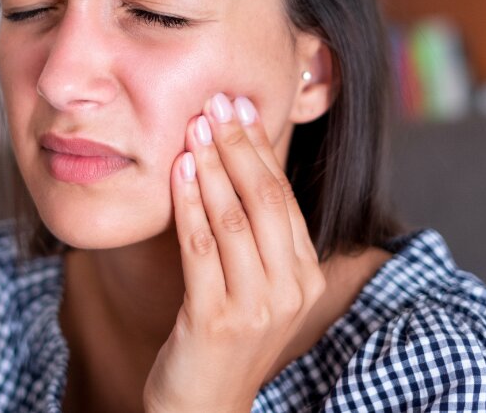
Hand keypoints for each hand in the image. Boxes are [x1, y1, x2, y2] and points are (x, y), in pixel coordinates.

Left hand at [143, 93, 325, 412]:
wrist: (204, 408)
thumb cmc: (225, 335)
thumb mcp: (253, 284)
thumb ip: (254, 234)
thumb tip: (238, 160)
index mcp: (305, 276)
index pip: (285, 197)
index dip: (262, 147)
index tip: (241, 107)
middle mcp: (290, 290)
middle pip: (265, 200)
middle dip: (239, 145)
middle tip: (216, 102)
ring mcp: (256, 307)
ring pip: (233, 219)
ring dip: (213, 165)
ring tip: (194, 125)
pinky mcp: (216, 320)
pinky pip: (200, 247)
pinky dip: (189, 203)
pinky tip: (179, 171)